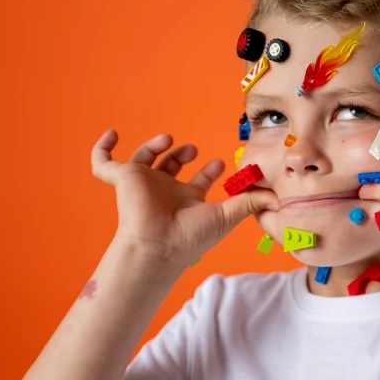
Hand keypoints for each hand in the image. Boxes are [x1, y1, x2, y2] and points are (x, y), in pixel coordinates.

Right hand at [91, 130, 278, 267]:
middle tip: (193, 150)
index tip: (220, 163)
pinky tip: (112, 134)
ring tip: (169, 140)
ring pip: (143, 159)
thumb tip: (277, 199)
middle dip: (182, 154)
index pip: (197, 182)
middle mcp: (164, 191)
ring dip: (154, 145)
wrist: (159, 244)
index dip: (208, 171)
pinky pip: (103, 162)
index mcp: (186, 201)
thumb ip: (250, 203)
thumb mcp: (226, 216)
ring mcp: (142, 184)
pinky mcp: (122, 178)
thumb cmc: (190, 236)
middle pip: (170, 167)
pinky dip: (102, 148)